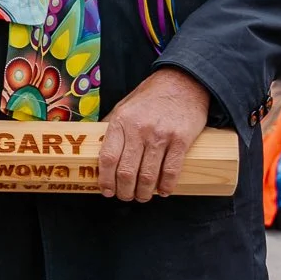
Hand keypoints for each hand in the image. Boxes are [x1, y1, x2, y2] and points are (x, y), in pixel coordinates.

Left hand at [98, 68, 210, 202]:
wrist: (183, 83)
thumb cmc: (151, 97)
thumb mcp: (124, 106)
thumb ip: (112, 126)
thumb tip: (97, 146)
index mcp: (121, 121)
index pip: (108, 158)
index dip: (105, 179)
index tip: (106, 190)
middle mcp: (139, 129)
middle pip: (126, 172)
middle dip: (124, 191)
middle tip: (125, 196)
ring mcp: (160, 136)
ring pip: (148, 176)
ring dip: (143, 193)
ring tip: (142, 196)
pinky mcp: (181, 140)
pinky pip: (171, 171)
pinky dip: (165, 186)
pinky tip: (162, 191)